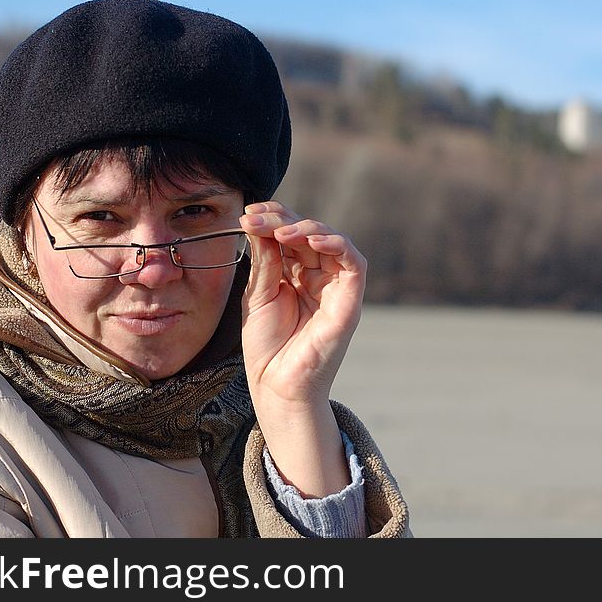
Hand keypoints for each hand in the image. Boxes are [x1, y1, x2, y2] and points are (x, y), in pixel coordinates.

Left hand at [238, 200, 365, 495]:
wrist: (276, 387)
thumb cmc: (266, 348)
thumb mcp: (258, 294)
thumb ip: (265, 259)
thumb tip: (260, 221)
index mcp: (294, 275)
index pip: (289, 234)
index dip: (272, 219)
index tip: (247, 214)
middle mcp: (317, 277)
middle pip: (308, 232)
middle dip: (282, 219)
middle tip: (255, 218)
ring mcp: (335, 287)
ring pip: (332, 241)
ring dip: (308, 228)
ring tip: (281, 230)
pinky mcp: (350, 301)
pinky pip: (354, 263)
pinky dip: (337, 245)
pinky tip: (311, 240)